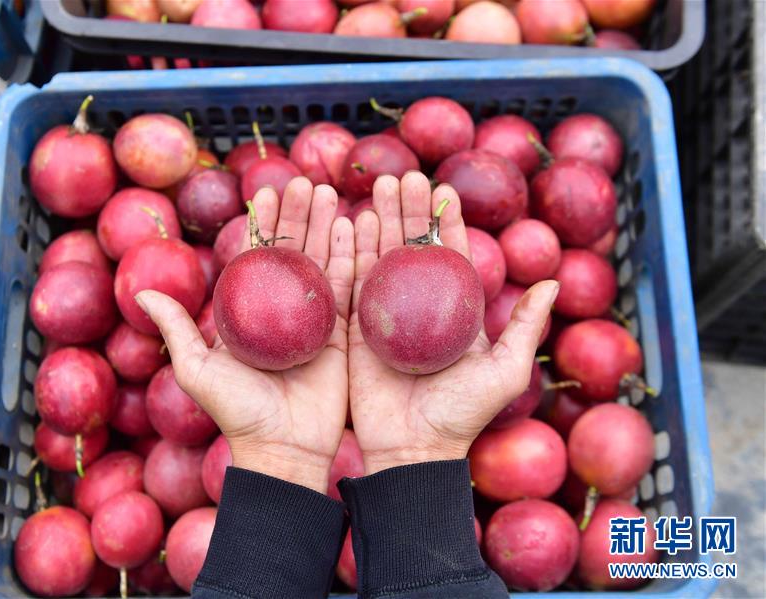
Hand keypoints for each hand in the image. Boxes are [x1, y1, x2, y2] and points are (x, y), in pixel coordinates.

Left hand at [136, 177, 354, 492]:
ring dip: (326, 225)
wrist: (284, 449)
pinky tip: (353, 225)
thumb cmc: (237, 412)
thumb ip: (176, 328)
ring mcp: (316, 321)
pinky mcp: (345, 334)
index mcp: (249, 314)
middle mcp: (283, 311)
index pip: (256, 256)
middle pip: (292, 252)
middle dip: (298, 215)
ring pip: (322, 261)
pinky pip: (350, 287)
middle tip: (304, 182)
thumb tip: (139, 292)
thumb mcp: (196, 369)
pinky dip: (352, 256)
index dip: (263, 223)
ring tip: (327, 192)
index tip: (268, 192)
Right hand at [348, 172, 558, 474]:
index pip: (451, 256)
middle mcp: (418, 309)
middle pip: (412, 248)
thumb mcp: (505, 371)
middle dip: (409, 210)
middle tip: (404, 175)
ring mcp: (384, 317)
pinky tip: (349, 221)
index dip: (447, 223)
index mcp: (454, 313)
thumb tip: (552, 282)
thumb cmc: (463, 414)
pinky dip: (349, 252)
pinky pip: (350, 283)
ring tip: (378, 186)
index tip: (444, 190)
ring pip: (380, 258)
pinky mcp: (353, 330)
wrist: (413, 450)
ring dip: (379, 220)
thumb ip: (525, 326)